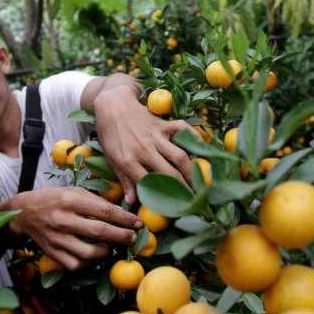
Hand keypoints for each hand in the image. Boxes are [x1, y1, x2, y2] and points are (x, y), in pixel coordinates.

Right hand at [0, 186, 140, 269]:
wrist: (22, 213)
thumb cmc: (52, 199)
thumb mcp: (72, 191)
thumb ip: (95, 201)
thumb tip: (121, 212)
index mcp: (70, 200)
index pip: (104, 211)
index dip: (125, 219)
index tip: (138, 223)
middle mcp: (63, 220)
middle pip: (99, 232)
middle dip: (121, 236)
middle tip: (132, 238)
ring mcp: (57, 238)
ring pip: (88, 253)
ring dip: (105, 252)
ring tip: (111, 247)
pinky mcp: (52, 252)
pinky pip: (75, 264)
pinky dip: (88, 263)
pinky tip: (93, 256)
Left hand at [93, 85, 196, 203]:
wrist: (112, 105)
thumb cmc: (111, 135)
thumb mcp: (112, 160)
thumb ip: (124, 180)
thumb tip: (133, 202)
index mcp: (128, 161)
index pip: (149, 185)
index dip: (163, 199)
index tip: (173, 208)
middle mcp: (144, 150)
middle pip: (170, 174)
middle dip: (184, 189)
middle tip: (194, 200)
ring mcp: (155, 136)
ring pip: (180, 155)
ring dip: (192, 171)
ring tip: (200, 182)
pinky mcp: (163, 124)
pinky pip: (182, 130)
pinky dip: (194, 137)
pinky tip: (202, 148)